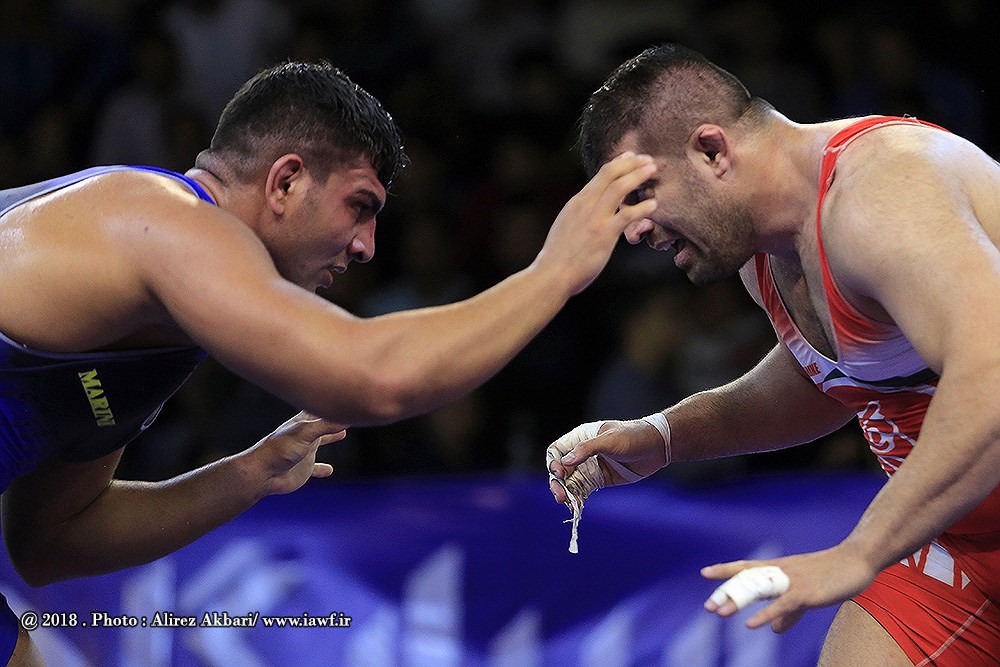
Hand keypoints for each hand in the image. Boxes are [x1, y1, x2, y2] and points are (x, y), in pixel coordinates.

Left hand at [247, 411, 346, 495]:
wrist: (262, 474)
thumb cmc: (279, 449)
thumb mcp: (306, 433)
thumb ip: (326, 426)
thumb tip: (348, 417)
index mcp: (303, 423)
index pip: (318, 408)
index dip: (329, 401)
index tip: (342, 393)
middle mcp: (304, 435)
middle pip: (322, 424)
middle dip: (333, 417)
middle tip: (346, 411)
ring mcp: (303, 452)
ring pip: (319, 443)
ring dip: (330, 438)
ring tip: (342, 433)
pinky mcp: (302, 469)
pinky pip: (315, 468)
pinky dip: (322, 468)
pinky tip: (329, 470)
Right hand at [533, 152, 657, 295]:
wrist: (552, 274)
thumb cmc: (558, 257)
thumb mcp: (567, 227)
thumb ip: (580, 215)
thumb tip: (592, 212)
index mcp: (577, 203)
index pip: (600, 175)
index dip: (619, 163)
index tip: (630, 157)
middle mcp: (585, 205)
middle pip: (611, 174)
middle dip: (631, 163)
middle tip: (647, 159)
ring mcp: (595, 219)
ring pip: (619, 187)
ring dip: (638, 176)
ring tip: (653, 170)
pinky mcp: (604, 234)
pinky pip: (627, 215)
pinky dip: (642, 207)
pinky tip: (653, 205)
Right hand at [547, 419, 666, 503]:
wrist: (657, 447)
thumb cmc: (633, 436)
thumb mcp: (609, 440)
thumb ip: (586, 450)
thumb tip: (564, 462)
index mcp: (581, 437)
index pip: (558, 450)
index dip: (554, 463)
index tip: (559, 474)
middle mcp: (583, 453)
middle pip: (561, 469)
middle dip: (558, 483)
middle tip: (560, 497)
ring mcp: (591, 467)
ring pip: (571, 482)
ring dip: (567, 493)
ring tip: (568, 505)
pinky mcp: (600, 479)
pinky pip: (584, 490)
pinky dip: (578, 498)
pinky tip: (576, 507)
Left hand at [701, 544, 878, 632]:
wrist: (857, 560)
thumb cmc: (831, 574)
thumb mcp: (805, 595)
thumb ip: (788, 613)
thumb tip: (773, 629)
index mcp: (779, 568)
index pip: (746, 567)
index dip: (726, 570)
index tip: (705, 572)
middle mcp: (780, 572)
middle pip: (747, 581)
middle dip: (727, 593)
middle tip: (708, 606)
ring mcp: (791, 581)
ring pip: (758, 591)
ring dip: (738, 602)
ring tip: (719, 613)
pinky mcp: (805, 593)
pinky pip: (780, 605)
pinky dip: (764, 615)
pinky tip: (751, 625)